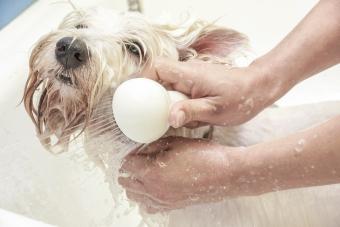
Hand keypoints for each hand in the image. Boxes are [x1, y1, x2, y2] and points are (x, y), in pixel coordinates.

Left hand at [118, 137, 246, 212]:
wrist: (226, 174)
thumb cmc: (204, 156)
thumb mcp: (175, 143)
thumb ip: (153, 146)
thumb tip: (141, 150)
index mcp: (152, 173)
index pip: (126, 166)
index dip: (129, 156)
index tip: (135, 151)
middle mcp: (154, 191)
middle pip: (126, 184)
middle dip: (128, 171)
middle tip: (138, 160)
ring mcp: (163, 201)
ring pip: (135, 197)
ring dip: (135, 185)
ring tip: (146, 173)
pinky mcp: (172, 206)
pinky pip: (149, 206)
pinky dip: (146, 197)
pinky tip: (155, 186)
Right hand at [141, 58, 277, 127]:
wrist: (257, 88)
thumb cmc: (240, 98)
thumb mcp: (216, 110)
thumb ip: (191, 112)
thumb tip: (169, 118)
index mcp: (189, 74)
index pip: (157, 68)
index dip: (141, 79)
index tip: (135, 96)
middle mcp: (187, 72)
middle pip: (156, 77)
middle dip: (150, 95)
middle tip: (145, 114)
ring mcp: (190, 78)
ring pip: (166, 86)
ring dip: (163, 101)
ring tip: (166, 118)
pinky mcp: (194, 85)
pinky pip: (176, 92)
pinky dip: (174, 103)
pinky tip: (183, 117)